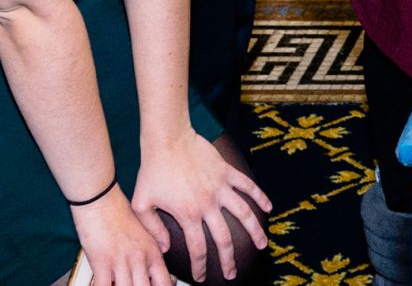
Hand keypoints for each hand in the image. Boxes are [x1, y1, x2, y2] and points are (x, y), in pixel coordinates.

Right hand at [72, 190, 173, 285]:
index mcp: (153, 252)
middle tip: (135, 284)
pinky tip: (105, 285)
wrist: (101, 200)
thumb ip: (153, 246)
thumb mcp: (144, 230)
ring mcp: (121, 262)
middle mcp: (140, 259)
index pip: (164, 283)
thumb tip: (162, 256)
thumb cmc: (119, 212)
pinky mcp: (101, 263)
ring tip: (120, 284)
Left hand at [130, 133, 270, 280]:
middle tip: (231, 273)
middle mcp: (207, 204)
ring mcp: (220, 187)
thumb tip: (166, 249)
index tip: (201, 277)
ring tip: (263, 244)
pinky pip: (247, 186)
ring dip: (255, 231)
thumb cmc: (152, 171)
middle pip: (224, 238)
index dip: (200, 266)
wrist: (168, 139)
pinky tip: (268, 207)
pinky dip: (260, 196)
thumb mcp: (142, 203)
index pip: (197, 248)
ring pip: (243, 213)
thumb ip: (153, 229)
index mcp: (187, 214)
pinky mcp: (227, 171)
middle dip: (229, 259)